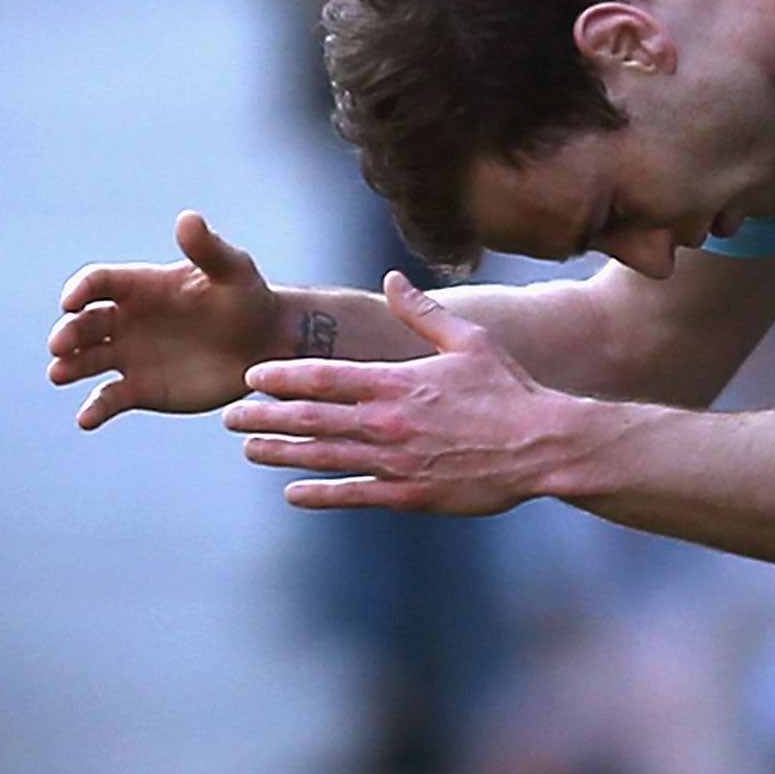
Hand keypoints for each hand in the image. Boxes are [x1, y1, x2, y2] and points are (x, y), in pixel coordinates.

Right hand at [49, 211, 282, 428]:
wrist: (266, 342)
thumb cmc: (247, 298)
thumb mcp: (233, 270)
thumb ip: (208, 249)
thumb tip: (188, 218)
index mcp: (140, 287)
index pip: (98, 283)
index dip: (80, 290)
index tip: (71, 301)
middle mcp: (126, 320)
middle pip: (83, 324)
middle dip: (68, 333)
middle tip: (60, 346)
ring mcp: (129, 355)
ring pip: (86, 361)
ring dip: (69, 366)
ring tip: (59, 373)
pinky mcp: (140, 388)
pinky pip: (109, 398)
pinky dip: (95, 409)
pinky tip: (87, 419)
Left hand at [225, 273, 569, 513]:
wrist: (545, 446)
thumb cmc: (511, 390)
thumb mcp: (470, 341)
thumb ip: (423, 312)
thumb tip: (392, 278)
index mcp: (399, 382)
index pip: (324, 377)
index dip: (283, 376)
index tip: (253, 376)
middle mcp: (388, 423)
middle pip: (311, 418)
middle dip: (265, 417)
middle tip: (229, 417)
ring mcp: (396, 461)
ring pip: (323, 457)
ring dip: (281, 454)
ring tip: (250, 450)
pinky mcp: (410, 494)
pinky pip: (354, 495)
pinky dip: (320, 494)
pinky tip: (293, 493)